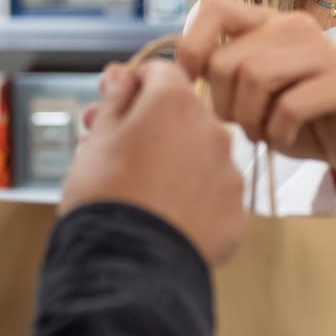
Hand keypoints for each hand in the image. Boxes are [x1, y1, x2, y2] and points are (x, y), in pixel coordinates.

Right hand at [60, 59, 248, 267]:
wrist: (128, 265)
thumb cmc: (105, 192)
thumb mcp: (97, 137)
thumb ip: (116, 100)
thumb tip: (123, 75)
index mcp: (174, 103)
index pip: (161, 71)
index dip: (134, 84)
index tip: (114, 105)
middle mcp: (212, 131)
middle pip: (182, 114)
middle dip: (152, 125)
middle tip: (117, 148)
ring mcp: (229, 175)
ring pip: (201, 154)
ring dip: (176, 160)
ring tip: (142, 188)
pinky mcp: (237, 216)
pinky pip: (214, 196)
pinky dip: (195, 199)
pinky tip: (167, 214)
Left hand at [177, 0, 335, 210]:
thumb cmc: (298, 121)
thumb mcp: (248, 93)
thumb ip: (219, 71)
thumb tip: (174, 71)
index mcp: (267, 21)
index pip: (213, 7)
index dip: (192, 46)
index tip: (191, 85)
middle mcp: (293, 25)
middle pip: (227, 58)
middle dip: (223, 103)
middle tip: (242, 125)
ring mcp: (323, 51)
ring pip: (254, 77)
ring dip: (249, 118)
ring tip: (262, 133)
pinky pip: (290, 105)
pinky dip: (277, 132)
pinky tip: (285, 138)